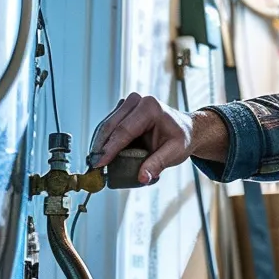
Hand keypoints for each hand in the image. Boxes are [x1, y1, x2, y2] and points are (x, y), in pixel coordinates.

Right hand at [86, 93, 225, 182]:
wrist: (185, 128)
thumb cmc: (181, 138)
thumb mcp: (175, 152)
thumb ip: (157, 164)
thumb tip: (142, 178)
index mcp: (150, 107)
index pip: (125, 129)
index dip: (111, 148)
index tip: (101, 163)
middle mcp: (137, 101)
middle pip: (111, 126)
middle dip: (100, 147)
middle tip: (93, 165)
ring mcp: (128, 103)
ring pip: (107, 125)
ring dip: (99, 144)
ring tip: (94, 162)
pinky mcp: (123, 110)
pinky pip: (109, 125)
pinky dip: (104, 140)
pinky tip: (101, 154)